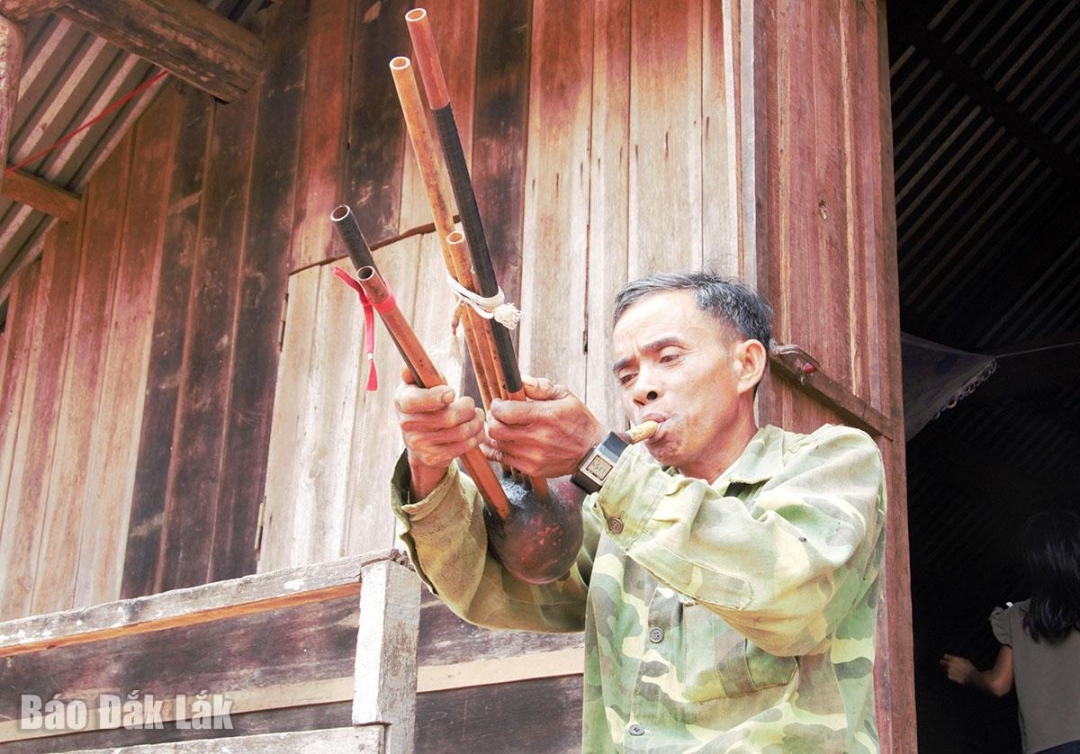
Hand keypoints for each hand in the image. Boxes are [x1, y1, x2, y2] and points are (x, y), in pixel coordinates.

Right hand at [394, 368, 484, 497]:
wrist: (419, 438)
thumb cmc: (424, 403)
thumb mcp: (418, 385)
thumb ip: (416, 373)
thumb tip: (407, 369)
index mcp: (402, 402)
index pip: (417, 401)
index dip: (437, 397)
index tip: (452, 393)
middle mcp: (407, 424)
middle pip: (448, 417)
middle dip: (467, 408)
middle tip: (471, 405)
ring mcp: (418, 444)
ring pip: (460, 432)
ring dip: (476, 422)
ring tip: (477, 416)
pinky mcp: (432, 458)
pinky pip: (463, 447)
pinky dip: (475, 437)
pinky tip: (476, 430)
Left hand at [483, 375, 605, 477]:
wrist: (592, 453)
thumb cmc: (578, 421)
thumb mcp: (565, 396)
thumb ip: (541, 387)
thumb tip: (520, 380)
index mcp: (546, 416)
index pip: (506, 412)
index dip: (497, 406)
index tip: (499, 403)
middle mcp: (538, 438)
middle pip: (496, 430)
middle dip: (492, 420)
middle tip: (498, 415)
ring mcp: (533, 456)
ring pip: (496, 445)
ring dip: (494, 434)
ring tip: (501, 427)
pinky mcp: (531, 469)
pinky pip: (502, 459)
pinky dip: (497, 450)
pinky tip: (502, 442)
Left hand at [939, 654, 977, 685]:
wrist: (972, 677)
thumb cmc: (971, 669)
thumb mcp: (967, 661)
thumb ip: (961, 659)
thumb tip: (959, 658)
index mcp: (954, 659)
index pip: (945, 656)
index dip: (946, 657)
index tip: (947, 659)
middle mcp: (950, 664)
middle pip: (942, 662)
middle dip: (942, 662)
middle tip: (942, 663)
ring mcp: (949, 670)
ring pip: (945, 669)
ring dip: (948, 670)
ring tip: (955, 673)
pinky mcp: (950, 676)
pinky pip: (949, 675)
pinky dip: (952, 676)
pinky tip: (957, 677)